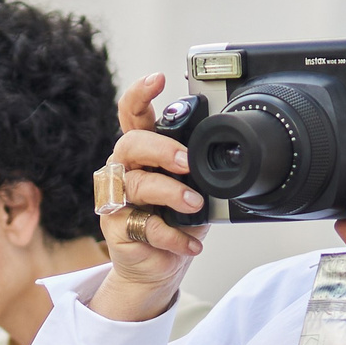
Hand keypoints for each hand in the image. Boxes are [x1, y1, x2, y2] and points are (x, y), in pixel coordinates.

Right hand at [87, 73, 211, 323]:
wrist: (160, 265)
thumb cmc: (177, 219)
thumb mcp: (196, 186)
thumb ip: (200, 166)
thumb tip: (230, 150)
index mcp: (143, 150)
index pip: (133, 114)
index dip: (140, 93)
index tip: (158, 78)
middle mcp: (125, 168)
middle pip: (130, 144)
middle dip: (161, 149)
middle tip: (186, 162)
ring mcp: (117, 198)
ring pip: (137, 185)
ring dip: (170, 193)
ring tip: (195, 205)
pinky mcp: (116, 227)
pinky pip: (144, 225)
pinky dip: (173, 236)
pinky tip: (191, 243)